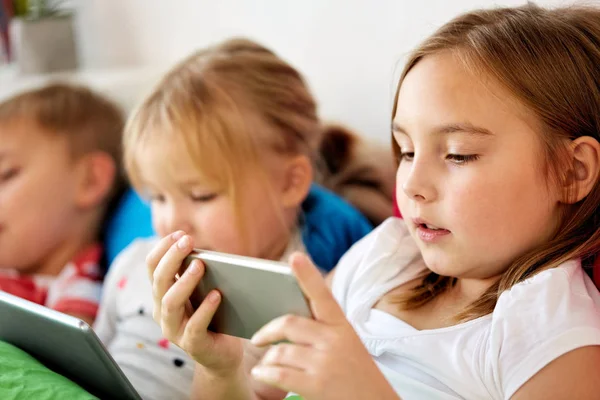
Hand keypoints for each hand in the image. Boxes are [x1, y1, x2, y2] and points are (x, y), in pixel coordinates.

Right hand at [146, 231, 243, 375]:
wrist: (223, 353)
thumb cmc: (214, 315)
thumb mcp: (203, 289)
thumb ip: (199, 272)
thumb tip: (204, 250)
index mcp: (163, 294)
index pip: (153, 267)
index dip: (163, 248)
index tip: (179, 233)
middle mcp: (163, 311)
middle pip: (159, 281)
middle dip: (172, 258)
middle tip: (188, 241)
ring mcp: (174, 329)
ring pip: (171, 303)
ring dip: (185, 282)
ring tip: (200, 265)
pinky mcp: (192, 344)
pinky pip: (194, 327)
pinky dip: (205, 310)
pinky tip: (216, 295)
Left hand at [250, 253, 398, 399]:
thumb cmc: (356, 372)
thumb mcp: (347, 343)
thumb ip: (323, 328)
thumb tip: (286, 319)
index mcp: (342, 325)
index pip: (322, 294)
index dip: (307, 275)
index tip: (295, 257)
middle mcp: (334, 339)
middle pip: (289, 323)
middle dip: (267, 330)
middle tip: (257, 337)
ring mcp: (325, 362)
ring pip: (280, 350)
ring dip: (266, 358)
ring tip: (263, 363)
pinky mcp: (316, 384)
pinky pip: (279, 373)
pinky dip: (265, 373)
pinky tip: (262, 374)